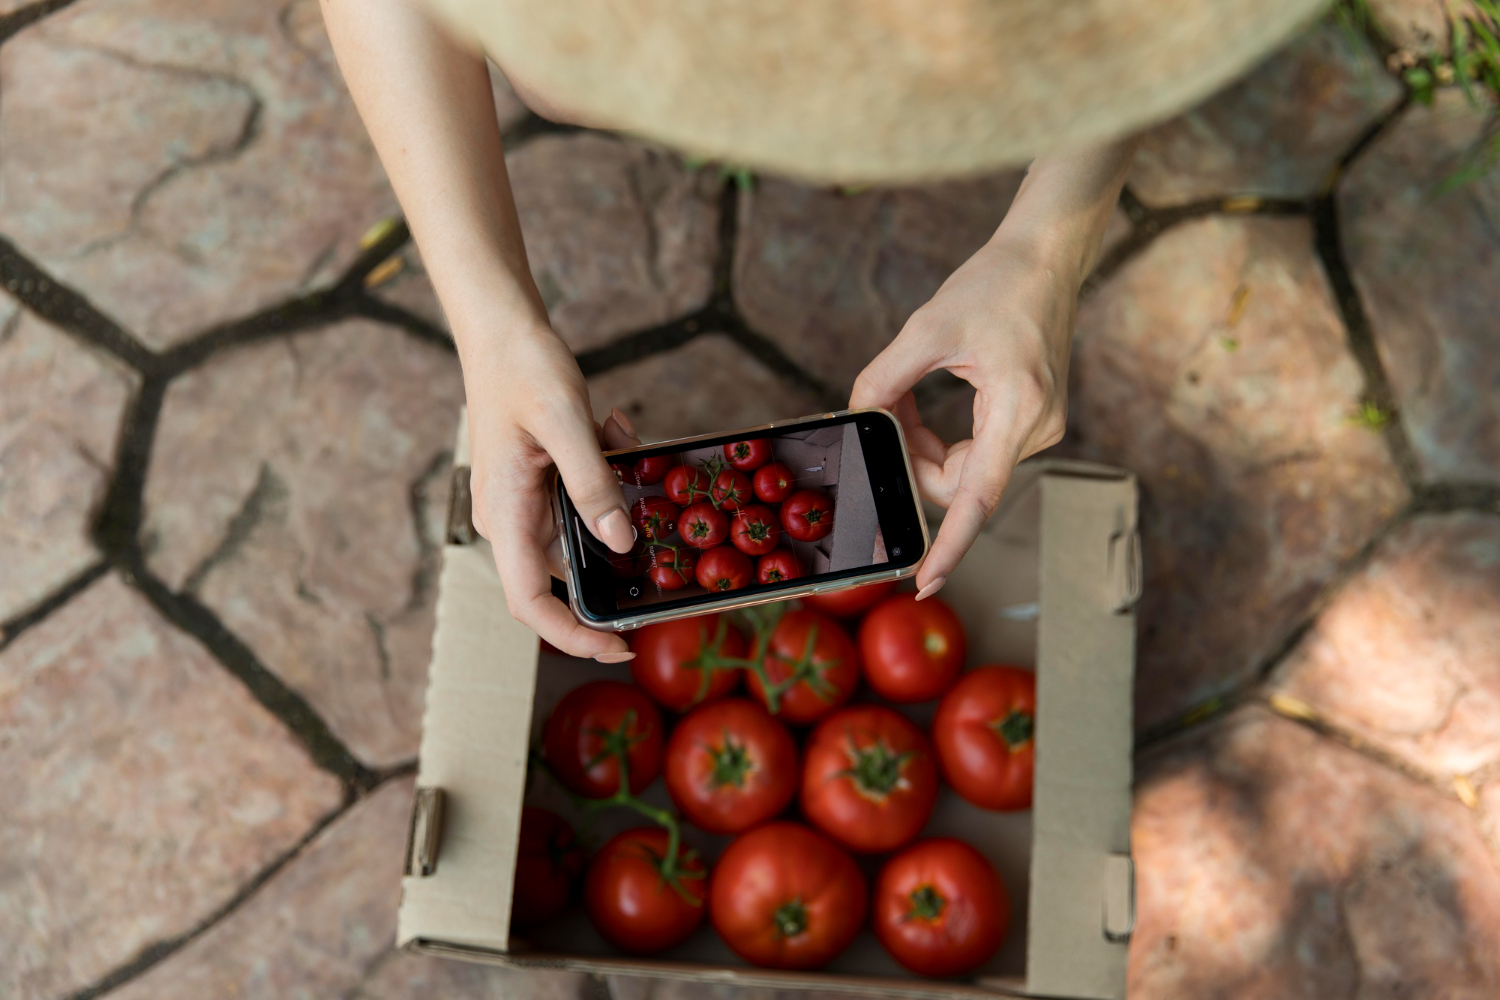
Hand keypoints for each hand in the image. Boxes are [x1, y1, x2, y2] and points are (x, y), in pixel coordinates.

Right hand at [463, 323, 640, 659]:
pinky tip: (616, 431)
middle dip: (611, 571)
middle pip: (560, 577)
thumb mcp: (566, 423)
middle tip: (659, 566)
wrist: (499, 327)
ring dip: (614, 508)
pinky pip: (581, 500)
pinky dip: (608, 478)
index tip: (617, 646)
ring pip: (579, 533)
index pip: (530, 602)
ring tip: (627, 450)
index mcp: (504, 514)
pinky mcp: (537, 482)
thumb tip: (620, 545)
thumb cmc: (523, 368)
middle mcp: (509, 518)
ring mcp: (521, 502)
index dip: (570, 636)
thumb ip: (592, 485)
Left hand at [850, 234, 1076, 598]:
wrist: (1047, 258)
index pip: (979, 498)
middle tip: (887, 416)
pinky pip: (976, 455)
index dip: (951, 545)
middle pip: (958, 484)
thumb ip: (885, 380)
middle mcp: (1038, 429)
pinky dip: (944, 440)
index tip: (925, 581)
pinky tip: (930, 406)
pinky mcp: (1033, 425)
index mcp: (1017, 408)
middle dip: (912, 463)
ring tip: (909, 400)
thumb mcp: (926, 327)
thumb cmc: (994, 284)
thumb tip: (859, 420)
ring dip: (926, 449)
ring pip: (964, 472)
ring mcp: (1041, 431)